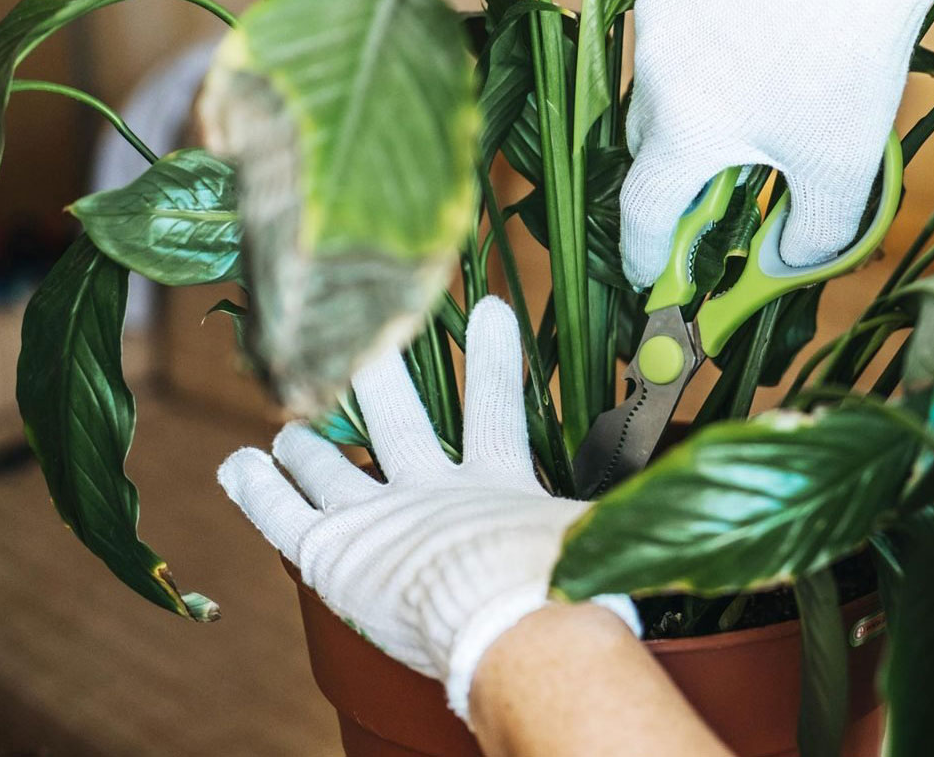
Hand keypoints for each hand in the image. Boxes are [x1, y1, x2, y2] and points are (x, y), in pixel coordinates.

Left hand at [217, 297, 639, 722]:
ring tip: (289, 425)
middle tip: (363, 336)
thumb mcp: (600, 543)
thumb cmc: (563, 588)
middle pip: (398, 417)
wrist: (514, 625)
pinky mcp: (331, 548)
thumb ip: (621, 519)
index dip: (497, 360)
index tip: (492, 308)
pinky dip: (258, 485)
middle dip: (379, 371)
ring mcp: (377, 514)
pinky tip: (240, 463)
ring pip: (329, 464)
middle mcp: (431, 488)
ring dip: (307, 441)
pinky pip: (282, 511)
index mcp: (497, 484)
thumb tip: (692, 500)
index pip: (498, 408)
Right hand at [619, 0, 933, 286]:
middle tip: (723, 173)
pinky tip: (747, 31)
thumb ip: (811, 235)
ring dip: (687, 100)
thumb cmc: (850, 62)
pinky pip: (667, 26)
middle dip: (679, 167)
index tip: (650, 274)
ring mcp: (655, 15)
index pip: (644, 209)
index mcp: (687, 130)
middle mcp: (654, 74)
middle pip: (650, 144)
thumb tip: (783, 264)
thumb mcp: (843, 166)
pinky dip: (695, 42)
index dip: (644, 251)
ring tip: (750, 88)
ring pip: (656, 82)